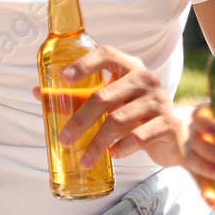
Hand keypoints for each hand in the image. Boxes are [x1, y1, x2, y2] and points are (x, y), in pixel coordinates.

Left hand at [44, 46, 181, 167]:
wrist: (176, 134)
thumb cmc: (136, 114)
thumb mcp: (112, 102)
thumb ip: (79, 96)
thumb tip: (38, 93)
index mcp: (129, 67)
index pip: (106, 55)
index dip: (85, 63)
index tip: (64, 77)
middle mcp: (145, 79)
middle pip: (104, 96)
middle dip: (80, 120)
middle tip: (64, 139)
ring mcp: (158, 101)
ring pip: (118, 120)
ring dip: (97, 143)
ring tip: (84, 160)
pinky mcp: (167, 123)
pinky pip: (138, 137)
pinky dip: (121, 148)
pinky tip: (112, 155)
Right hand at [181, 104, 214, 206]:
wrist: (196, 135)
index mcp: (209, 117)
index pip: (201, 117)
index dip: (206, 124)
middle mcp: (196, 134)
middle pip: (196, 141)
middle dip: (210, 150)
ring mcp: (193, 152)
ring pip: (193, 160)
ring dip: (206, 168)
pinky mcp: (194, 170)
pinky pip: (197, 181)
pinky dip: (206, 193)